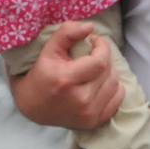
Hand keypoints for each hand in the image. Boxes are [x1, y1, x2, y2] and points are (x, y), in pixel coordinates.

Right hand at [7, 21, 123, 129]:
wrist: (32, 106)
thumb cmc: (40, 74)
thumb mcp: (49, 49)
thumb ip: (67, 33)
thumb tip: (90, 26)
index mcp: (66, 80)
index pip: (100, 62)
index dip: (102, 47)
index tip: (95, 41)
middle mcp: (79, 100)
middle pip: (108, 72)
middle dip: (104, 57)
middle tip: (93, 53)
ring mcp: (88, 114)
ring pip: (115, 84)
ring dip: (109, 71)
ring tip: (96, 67)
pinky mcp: (94, 122)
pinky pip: (117, 100)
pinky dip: (114, 87)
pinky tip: (101, 82)